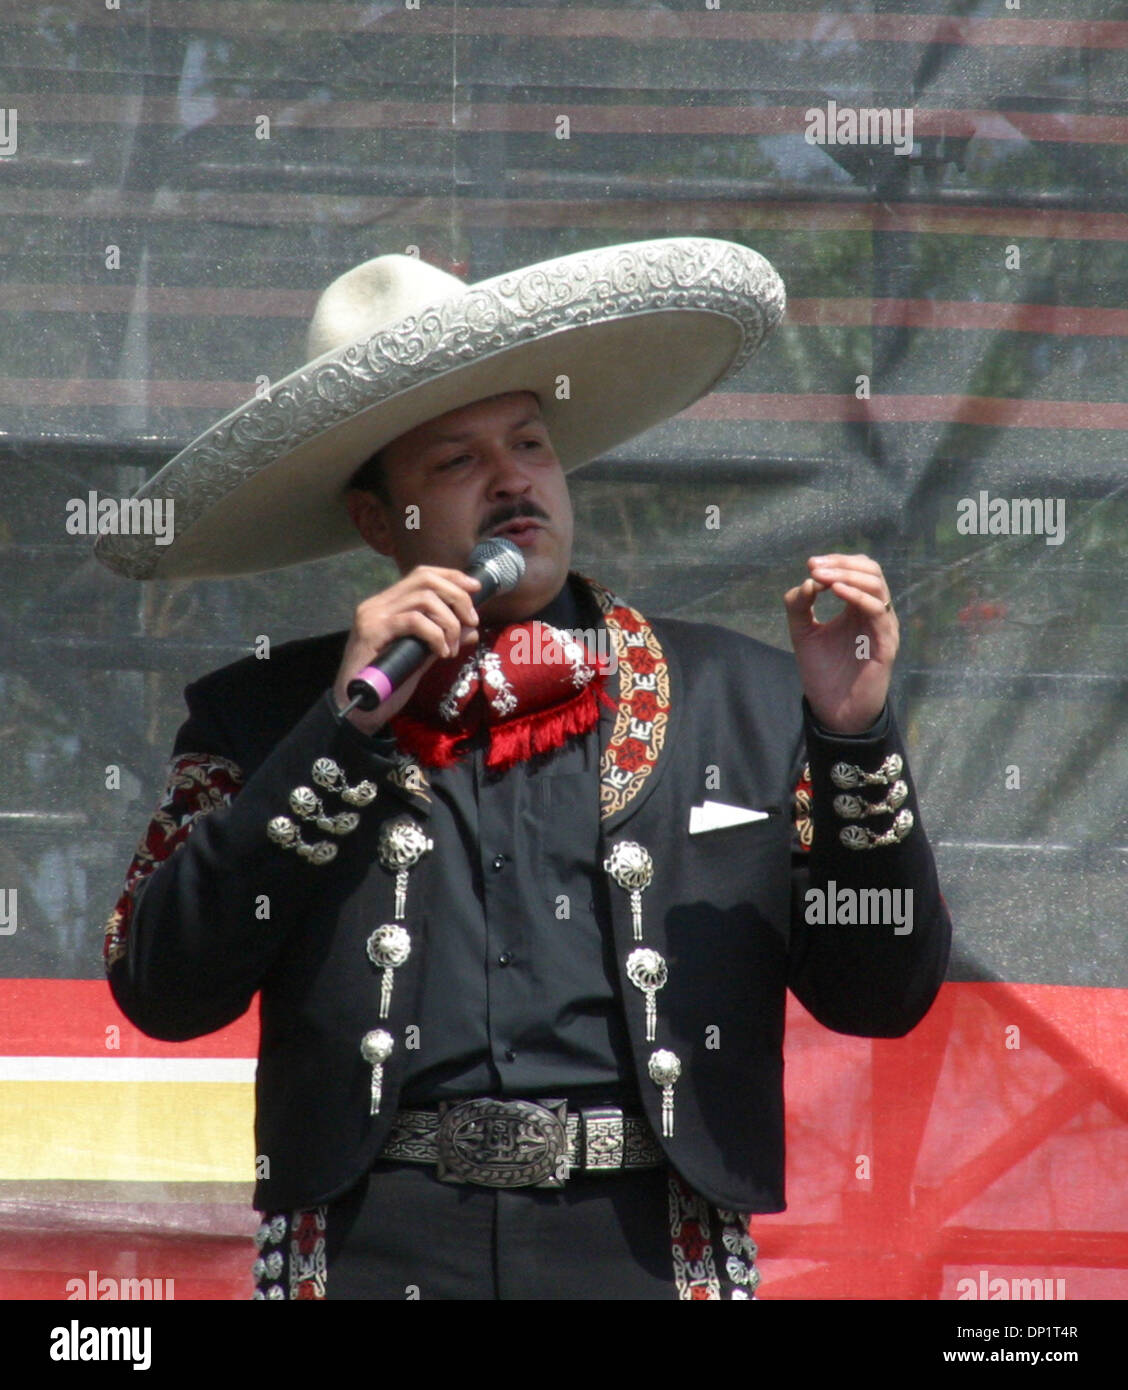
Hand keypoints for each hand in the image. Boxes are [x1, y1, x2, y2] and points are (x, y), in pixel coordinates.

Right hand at [333, 566, 481, 734]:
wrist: (359, 710)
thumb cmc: (387, 684)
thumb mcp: (422, 657)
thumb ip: (443, 639)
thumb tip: (471, 629)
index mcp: (388, 604)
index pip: (422, 575)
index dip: (452, 577)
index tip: (476, 588)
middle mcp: (378, 603)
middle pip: (425, 579)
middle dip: (457, 596)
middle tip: (472, 620)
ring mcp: (373, 615)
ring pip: (424, 599)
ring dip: (449, 622)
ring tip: (451, 647)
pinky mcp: (372, 631)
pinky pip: (414, 621)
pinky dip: (435, 634)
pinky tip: (440, 652)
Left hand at [783, 553, 897, 733]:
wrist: (834, 709)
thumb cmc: (822, 672)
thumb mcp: (803, 632)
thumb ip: (799, 606)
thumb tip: (807, 580)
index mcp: (857, 606)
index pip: (858, 569)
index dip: (837, 561)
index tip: (810, 564)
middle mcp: (874, 612)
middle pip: (870, 571)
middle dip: (841, 564)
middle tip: (814, 567)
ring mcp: (883, 626)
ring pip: (877, 586)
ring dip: (847, 576)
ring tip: (822, 578)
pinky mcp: (886, 643)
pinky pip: (878, 611)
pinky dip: (857, 596)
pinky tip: (836, 592)